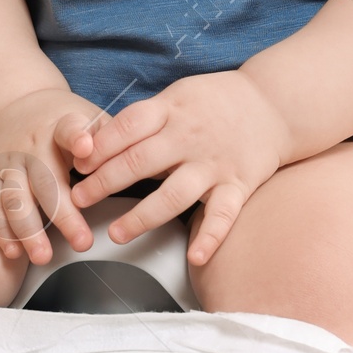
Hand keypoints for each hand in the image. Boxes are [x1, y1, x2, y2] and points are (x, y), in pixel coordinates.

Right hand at [0, 87, 100, 266]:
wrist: (16, 107)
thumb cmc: (62, 122)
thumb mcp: (89, 118)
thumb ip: (112, 138)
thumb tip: (148, 159)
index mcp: (59, 127)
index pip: (69, 129)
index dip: (77, 137)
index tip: (86, 148)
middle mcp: (30, 145)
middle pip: (44, 180)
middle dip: (62, 213)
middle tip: (82, 242)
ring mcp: (7, 163)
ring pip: (13, 198)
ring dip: (27, 230)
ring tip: (43, 256)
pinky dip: (1, 231)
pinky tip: (13, 252)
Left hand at [68, 71, 289, 265]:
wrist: (274, 103)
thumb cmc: (215, 101)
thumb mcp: (177, 96)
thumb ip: (143, 120)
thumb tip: (95, 144)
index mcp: (172, 110)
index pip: (127, 127)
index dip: (99, 146)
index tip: (78, 163)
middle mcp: (191, 137)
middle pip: (141, 161)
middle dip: (105, 183)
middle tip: (79, 200)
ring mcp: (215, 164)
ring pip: (174, 194)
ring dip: (142, 216)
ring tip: (116, 234)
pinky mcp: (238, 185)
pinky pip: (223, 215)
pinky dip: (211, 237)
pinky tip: (195, 256)